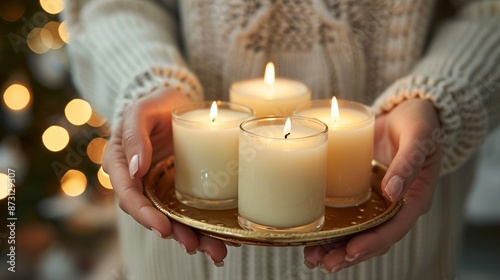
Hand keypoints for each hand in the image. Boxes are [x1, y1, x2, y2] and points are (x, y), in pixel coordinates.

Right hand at [103, 87, 227, 264]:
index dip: (144, 215)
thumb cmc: (153, 101)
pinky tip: (223, 234)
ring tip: (217, 250)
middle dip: (175, 233)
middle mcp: (140, 181)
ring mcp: (160, 186)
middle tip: (196, 246)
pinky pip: (189, 207)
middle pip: (153, 214)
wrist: (173, 99)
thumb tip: (134, 168)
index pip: (129, 196)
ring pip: (174, 216)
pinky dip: (204, 223)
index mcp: (121, 165)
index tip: (163, 227)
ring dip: (193, 235)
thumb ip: (134, 135)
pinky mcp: (180, 186)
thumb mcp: (141, 110)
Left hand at [303, 99, 442, 272]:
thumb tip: (392, 192)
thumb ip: (408, 162)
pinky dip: (332, 227)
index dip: (373, 242)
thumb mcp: (419, 136)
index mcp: (415, 197)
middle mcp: (396, 205)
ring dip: (336, 246)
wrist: (406, 112)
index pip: (394, 228)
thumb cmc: (419, 122)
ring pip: (359, 231)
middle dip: (348, 253)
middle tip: (323, 264)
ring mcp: (378, 201)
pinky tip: (313, 235)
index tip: (350, 251)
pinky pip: (348, 215)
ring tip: (312, 258)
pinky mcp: (363, 193)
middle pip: (374, 238)